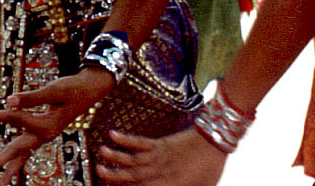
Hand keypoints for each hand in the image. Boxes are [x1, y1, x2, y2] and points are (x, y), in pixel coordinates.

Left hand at [0, 67, 115, 185]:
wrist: (90, 91)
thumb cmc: (73, 88)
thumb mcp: (55, 89)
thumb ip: (32, 97)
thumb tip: (8, 101)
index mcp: (46, 126)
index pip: (14, 119)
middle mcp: (44, 136)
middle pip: (14, 152)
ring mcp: (43, 138)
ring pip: (19, 157)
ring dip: (3, 171)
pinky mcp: (42, 135)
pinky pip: (25, 152)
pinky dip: (14, 161)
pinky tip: (6, 170)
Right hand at [98, 127, 226, 185]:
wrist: (217, 139)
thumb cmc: (211, 167)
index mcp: (171, 185)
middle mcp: (161, 171)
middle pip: (133, 177)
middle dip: (115, 178)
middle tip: (97, 174)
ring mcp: (160, 156)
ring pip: (133, 159)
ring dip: (115, 159)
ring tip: (99, 159)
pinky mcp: (161, 143)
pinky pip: (141, 142)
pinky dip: (126, 139)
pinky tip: (113, 135)